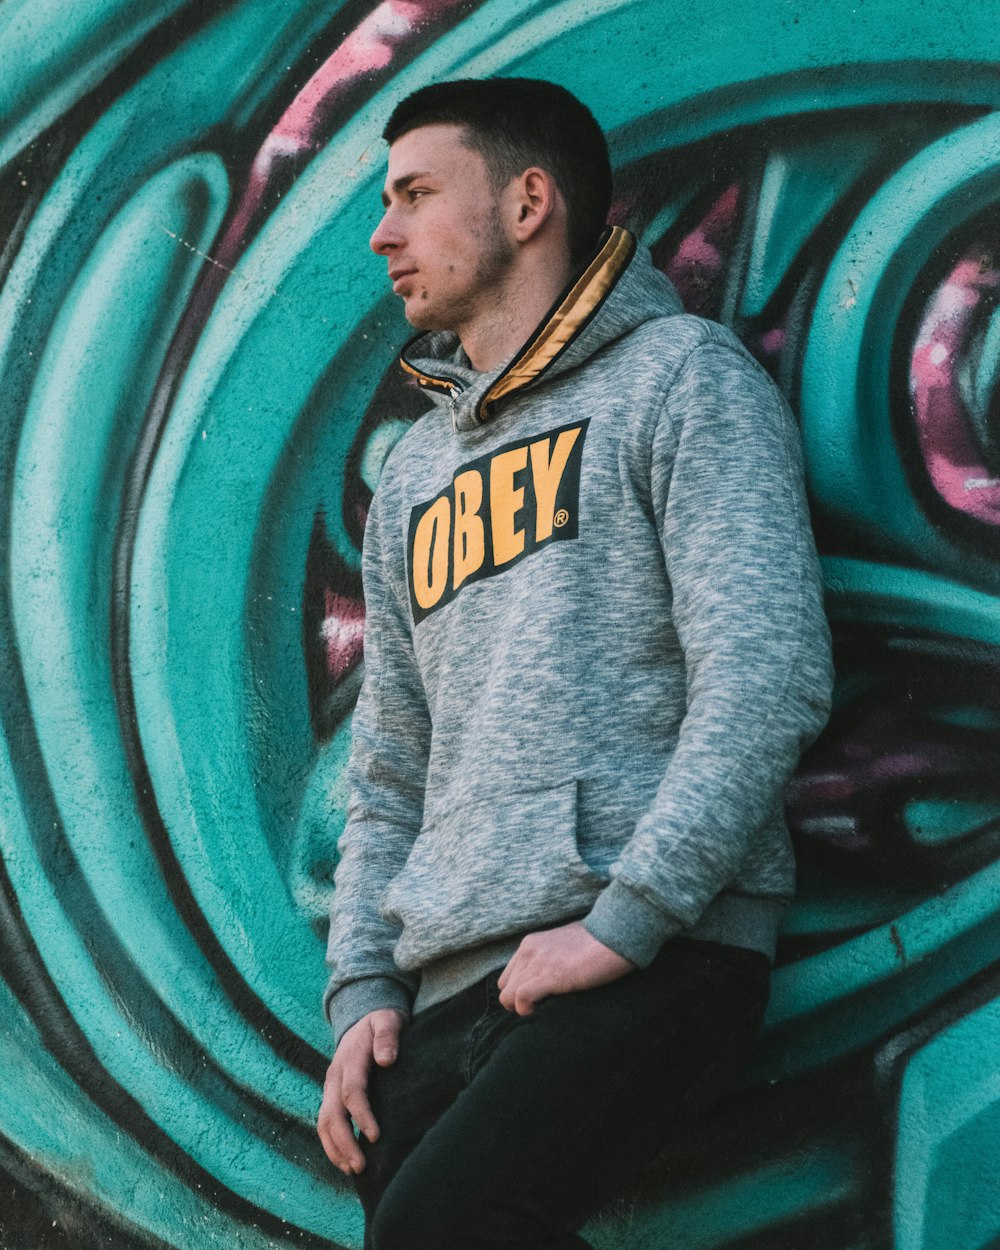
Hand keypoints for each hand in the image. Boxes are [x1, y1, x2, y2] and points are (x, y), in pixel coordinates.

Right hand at [317, 1007, 406, 1174]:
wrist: (362, 1017)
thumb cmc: (381, 1022)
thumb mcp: (388, 1019)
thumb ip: (388, 1036)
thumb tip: (386, 1060)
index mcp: (349, 1059)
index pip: (351, 1092)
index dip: (362, 1115)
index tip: (375, 1136)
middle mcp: (334, 1076)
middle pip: (331, 1114)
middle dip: (344, 1142)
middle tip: (361, 1167)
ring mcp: (330, 1087)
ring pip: (323, 1123)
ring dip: (335, 1149)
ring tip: (353, 1170)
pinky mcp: (331, 1096)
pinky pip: (325, 1123)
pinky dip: (332, 1145)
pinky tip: (346, 1161)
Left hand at [497, 921, 634, 1015]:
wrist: (614, 936)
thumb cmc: (596, 943)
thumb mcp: (563, 945)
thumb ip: (549, 957)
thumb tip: (550, 976)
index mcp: (530, 943)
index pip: (507, 976)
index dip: (518, 991)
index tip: (535, 1000)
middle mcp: (528, 951)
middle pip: (504, 987)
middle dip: (517, 1002)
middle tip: (538, 1008)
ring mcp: (538, 962)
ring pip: (508, 996)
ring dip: (522, 1009)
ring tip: (541, 1011)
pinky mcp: (549, 976)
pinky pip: (521, 998)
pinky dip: (528, 1010)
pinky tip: (542, 1011)